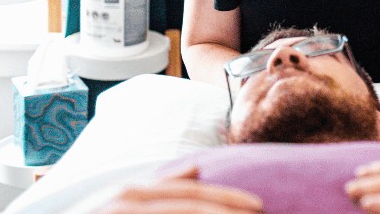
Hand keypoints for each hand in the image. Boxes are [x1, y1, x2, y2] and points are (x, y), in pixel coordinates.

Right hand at [98, 165, 263, 213]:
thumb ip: (160, 188)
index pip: (190, 194)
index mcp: (133, 193)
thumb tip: (195, 170)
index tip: (258, 207)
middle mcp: (127, 200)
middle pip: (190, 206)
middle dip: (228, 211)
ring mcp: (120, 210)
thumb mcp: (126, 201)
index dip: (227, 199)